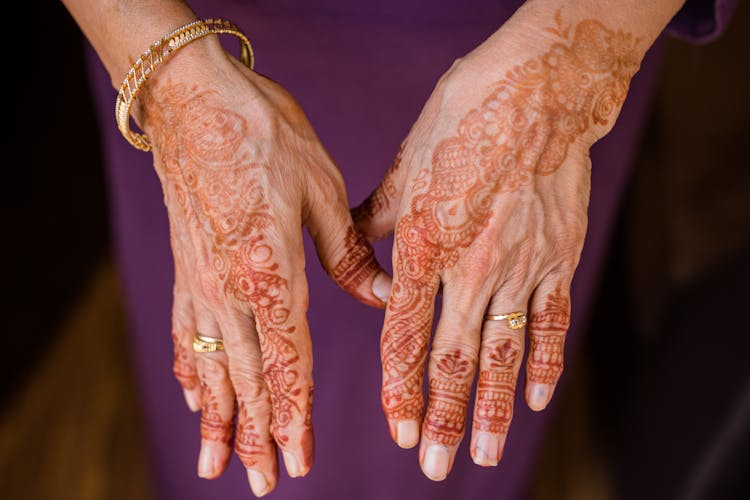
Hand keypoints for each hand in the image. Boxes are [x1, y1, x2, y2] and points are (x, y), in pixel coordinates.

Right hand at [138, 39, 389, 494]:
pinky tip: (193, 395)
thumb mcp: (319, 188)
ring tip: (216, 464)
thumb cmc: (262, 133)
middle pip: (244, 377)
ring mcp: (199, 279)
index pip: (285, 361)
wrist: (192, 96)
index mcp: (269, 270)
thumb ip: (348, 253)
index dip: (293, 416)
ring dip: (217, 418)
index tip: (296, 462)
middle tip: (260, 484)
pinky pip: (186, 333)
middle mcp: (228, 287)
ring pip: (209, 366)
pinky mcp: (185, 266)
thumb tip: (382, 296)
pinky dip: (190, 371)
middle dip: (256, 434)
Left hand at [354, 5, 641, 479]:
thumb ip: (375, 226)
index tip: (395, 430)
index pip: (405, 336)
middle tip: (433, 466)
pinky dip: (544, 363)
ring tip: (484, 454)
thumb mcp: (403, 169)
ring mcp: (520, 268)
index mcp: (425, 247)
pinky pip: (550, 322)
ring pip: (503, 355)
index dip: (399, 389)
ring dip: (493, 411)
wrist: (536, 92)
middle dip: (440, 419)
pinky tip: (537, 398)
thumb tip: (354, 262)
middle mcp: (472, 269)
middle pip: (453, 360)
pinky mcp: (557, 259)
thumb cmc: (462, 121)